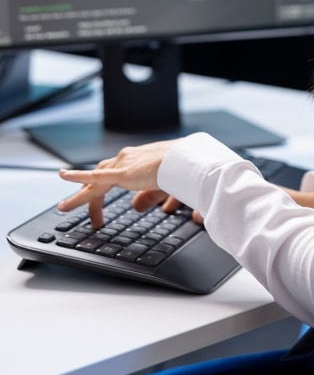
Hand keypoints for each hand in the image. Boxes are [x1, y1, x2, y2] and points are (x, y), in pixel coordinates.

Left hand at [58, 140, 180, 228]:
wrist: (189, 163)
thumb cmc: (184, 172)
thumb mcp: (165, 189)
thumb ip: (150, 198)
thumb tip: (136, 208)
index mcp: (141, 160)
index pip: (117, 172)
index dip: (108, 187)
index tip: (106, 204)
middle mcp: (129, 158)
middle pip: (102, 176)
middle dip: (92, 195)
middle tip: (91, 216)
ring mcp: (124, 163)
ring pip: (94, 180)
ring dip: (82, 195)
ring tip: (66, 208)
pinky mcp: (122, 173)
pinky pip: (94, 178)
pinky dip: (77, 178)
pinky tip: (62, 177)